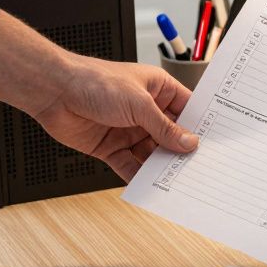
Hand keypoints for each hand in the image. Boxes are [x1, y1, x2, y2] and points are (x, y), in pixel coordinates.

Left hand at [29, 56, 196, 181]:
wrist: (53, 91)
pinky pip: (129, 164)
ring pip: (152, 153)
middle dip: (181, 151)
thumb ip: (164, 127)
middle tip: (197, 166)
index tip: (214, 143)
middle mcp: (145, 110)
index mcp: (158, 90)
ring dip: (161, 166)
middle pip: (171, 136)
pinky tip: (149, 184)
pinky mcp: (111, 146)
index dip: (200, 126)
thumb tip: (188, 142)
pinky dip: (138, 175)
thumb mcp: (139, 104)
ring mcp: (128, 129)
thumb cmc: (94, 81)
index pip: (187, 110)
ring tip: (175, 179)